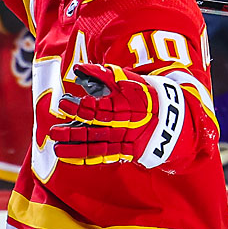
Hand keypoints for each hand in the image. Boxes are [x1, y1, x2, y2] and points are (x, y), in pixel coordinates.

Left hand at [49, 64, 186, 168]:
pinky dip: (86, 159)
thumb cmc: (144, 95)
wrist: (173, 117)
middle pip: (95, 130)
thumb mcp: (126, 81)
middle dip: (73, 132)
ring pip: (98, 147)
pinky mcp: (128, 153)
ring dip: (76, 149)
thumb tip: (78, 69)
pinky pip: (105, 157)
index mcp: (124, 106)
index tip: (63, 103)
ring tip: (57, 149)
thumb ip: (102, 75)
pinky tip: (70, 158)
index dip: (79, 106)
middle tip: (54, 132)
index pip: (98, 108)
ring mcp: (126, 141)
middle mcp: (124, 126)